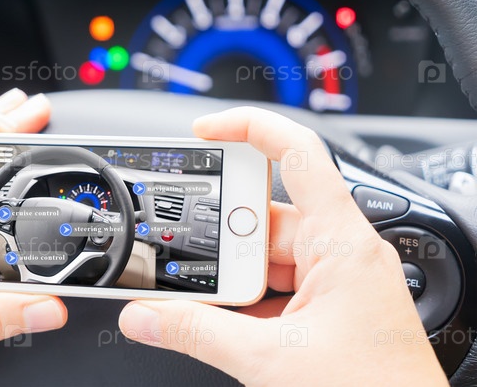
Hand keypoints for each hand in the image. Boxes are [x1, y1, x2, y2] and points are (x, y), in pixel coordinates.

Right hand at [118, 107, 446, 385]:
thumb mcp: (270, 359)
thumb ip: (196, 333)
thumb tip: (144, 314)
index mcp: (341, 242)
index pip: (297, 153)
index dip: (248, 127)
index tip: (204, 132)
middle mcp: (341, 253)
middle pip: (267, 213)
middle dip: (223, 232)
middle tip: (185, 247)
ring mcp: (335, 283)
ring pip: (267, 257)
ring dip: (231, 275)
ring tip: (198, 294)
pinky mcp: (328, 311)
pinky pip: (275, 288)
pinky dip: (245, 300)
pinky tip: (221, 319)